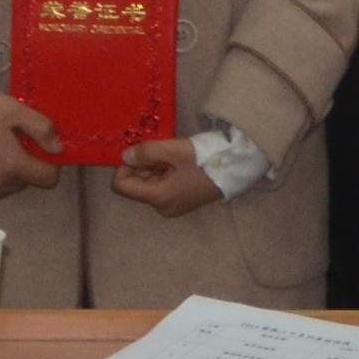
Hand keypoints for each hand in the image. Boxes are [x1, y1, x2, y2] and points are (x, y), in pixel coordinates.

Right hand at [0, 94, 67, 201]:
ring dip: (10, 175)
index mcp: (12, 165)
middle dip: (27, 166)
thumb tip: (58, 150)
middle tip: (14, 144)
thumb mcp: (17, 111)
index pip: (48, 180)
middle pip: (28, 183)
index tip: (41, 151)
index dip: (50, 165)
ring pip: (10, 188)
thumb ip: (43, 130)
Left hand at [114, 138, 229, 219]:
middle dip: (142, 165)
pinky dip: (164, 173)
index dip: (124, 166)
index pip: (121, 186)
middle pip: (135, 186)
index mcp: (158, 197)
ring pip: (149, 185)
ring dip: (154, 168)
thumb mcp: (174, 150)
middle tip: (161, 150)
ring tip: (174, 156)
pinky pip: (161, 187)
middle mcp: (162, 207)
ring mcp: (172, 207)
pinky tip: (180, 163)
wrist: (237, 167)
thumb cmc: (206, 158)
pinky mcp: (181, 203)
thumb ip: (146, 153)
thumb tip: (124, 156)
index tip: (140, 151)